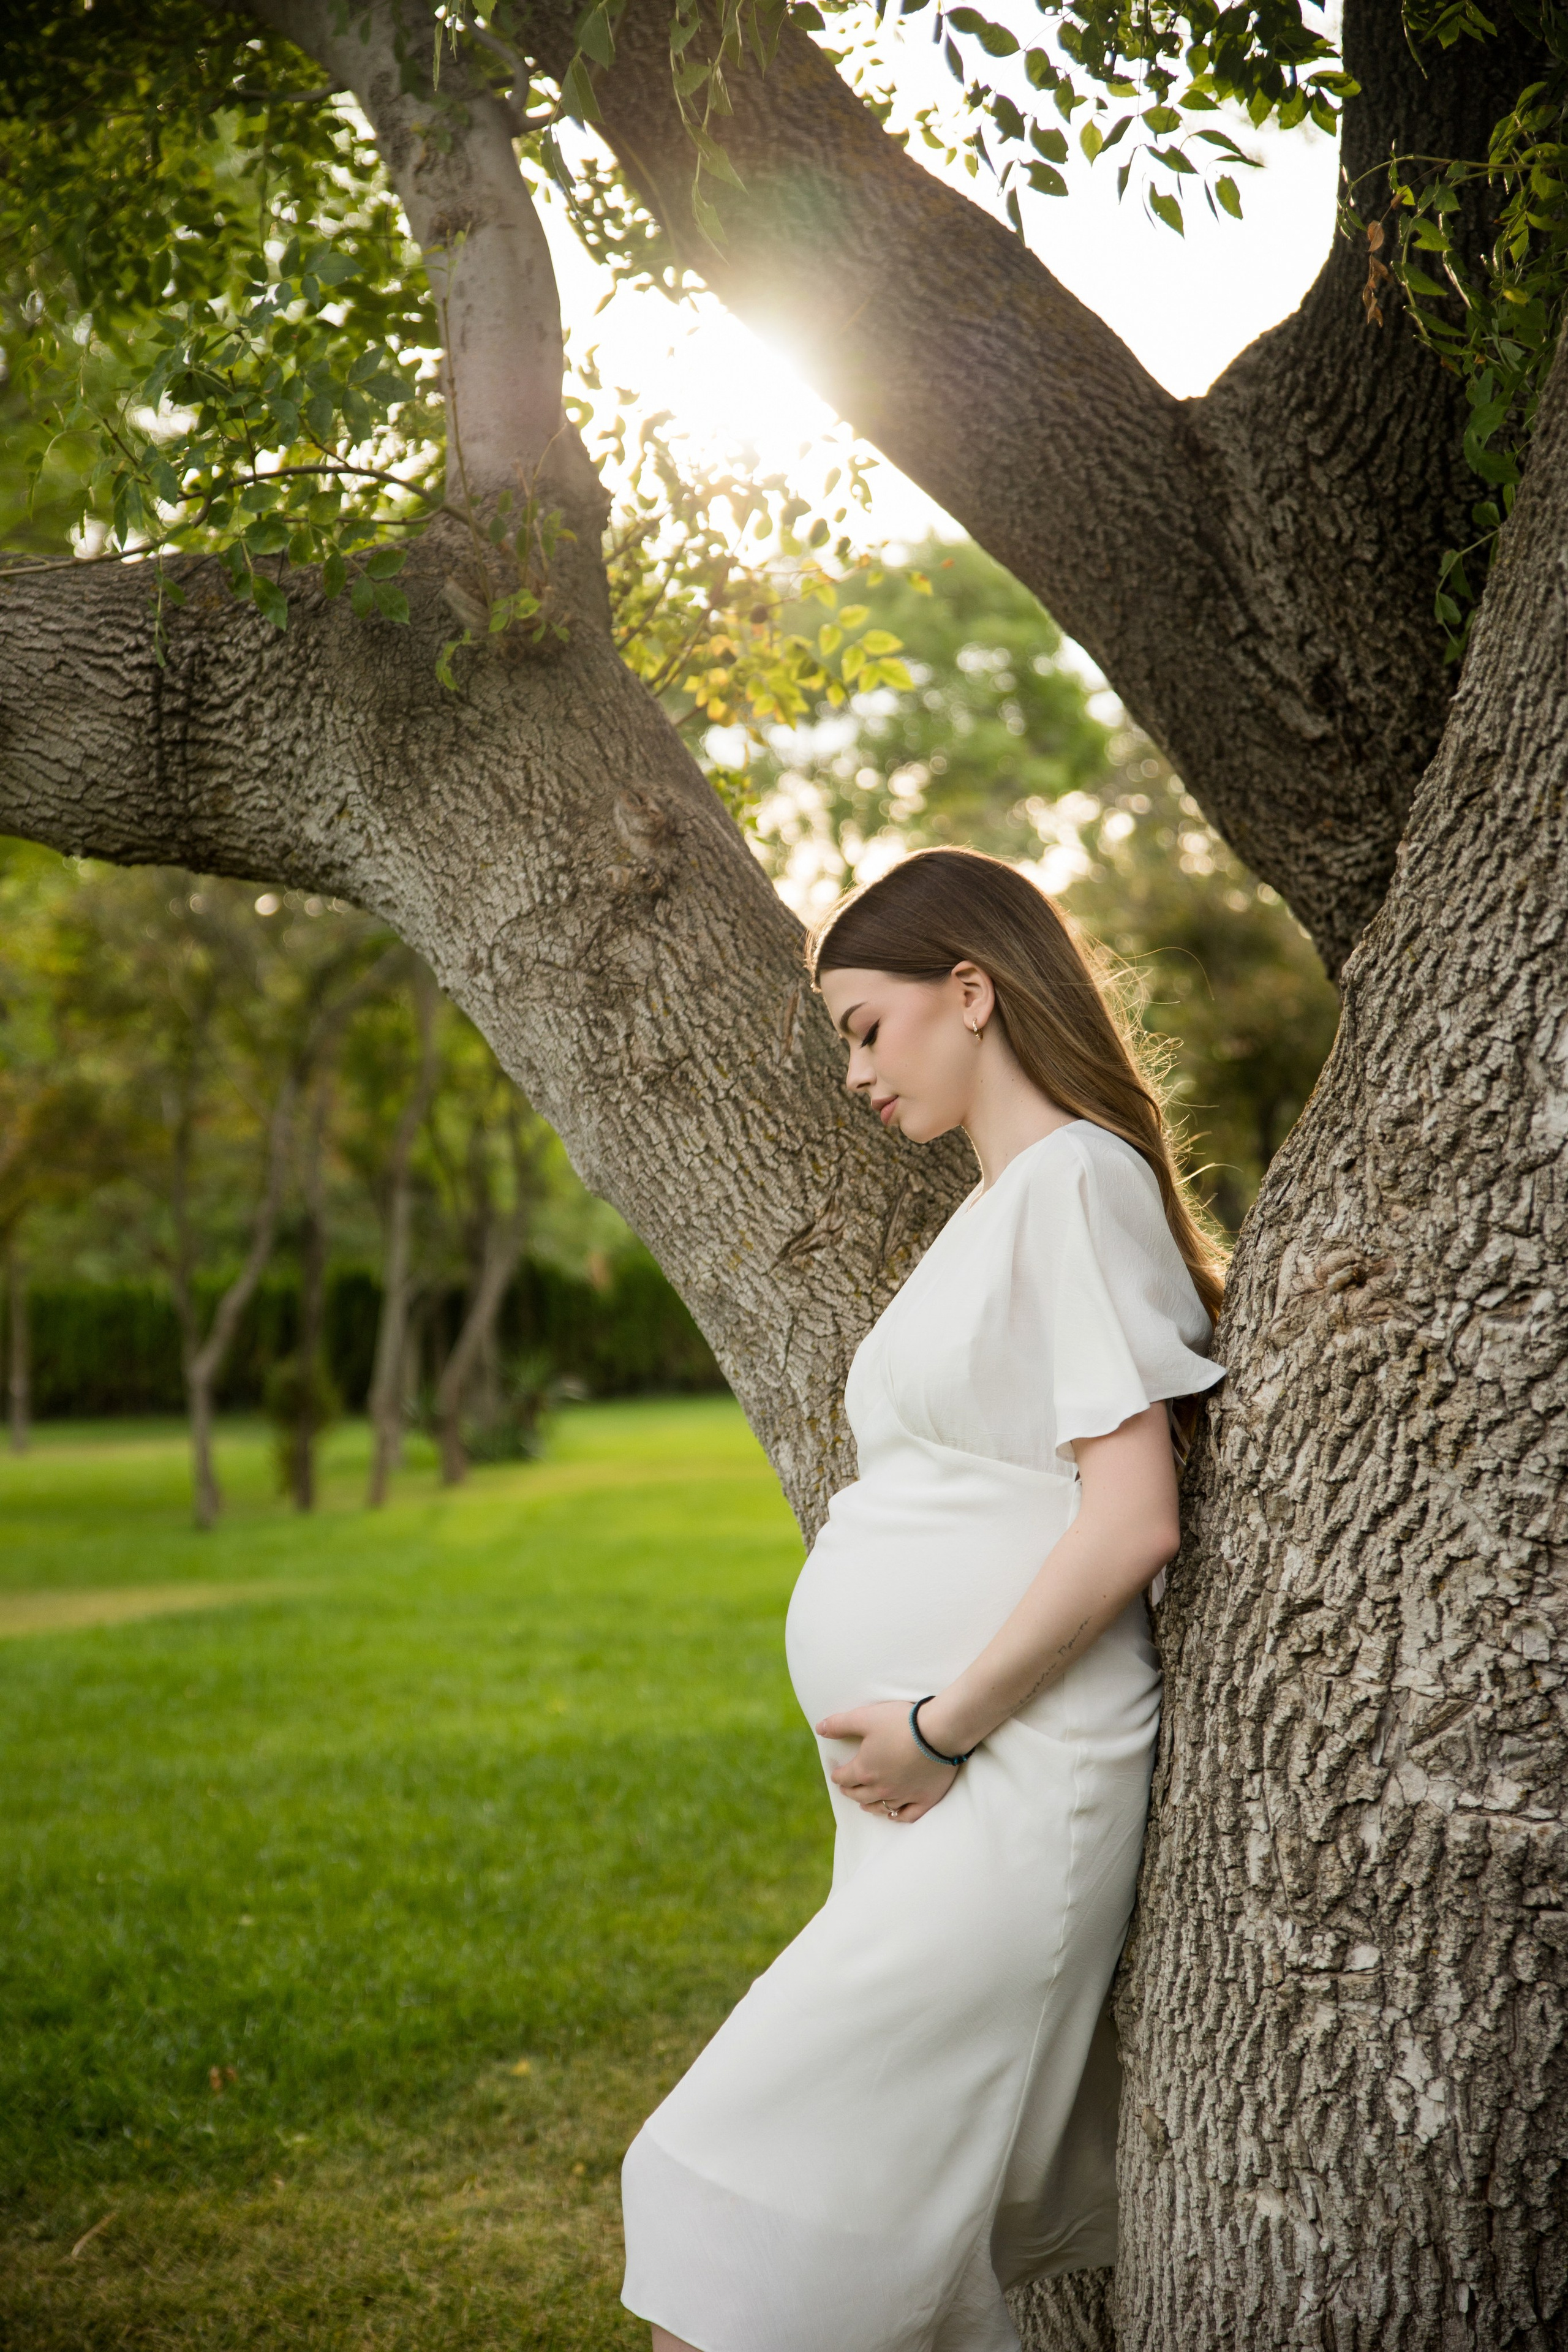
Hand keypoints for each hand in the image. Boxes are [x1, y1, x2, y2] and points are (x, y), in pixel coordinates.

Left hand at [814, 1699, 957, 1822]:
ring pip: (881, 1807)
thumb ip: (840, 1724)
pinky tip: (893, 1814)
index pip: (844, 1777)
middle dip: (850, 1791)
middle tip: (846, 1788)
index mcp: (865, 1770)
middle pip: (860, 1795)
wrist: (939, 1732)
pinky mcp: (925, 1798)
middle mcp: (882, 1787)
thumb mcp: (865, 1717)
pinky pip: (908, 1814)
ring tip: (864, 1804)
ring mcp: (904, 1795)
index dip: (838, 1775)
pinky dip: (898, 1816)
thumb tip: (819, 1729)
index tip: (836, 1773)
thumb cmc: (901, 1722)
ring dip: (869, 1805)